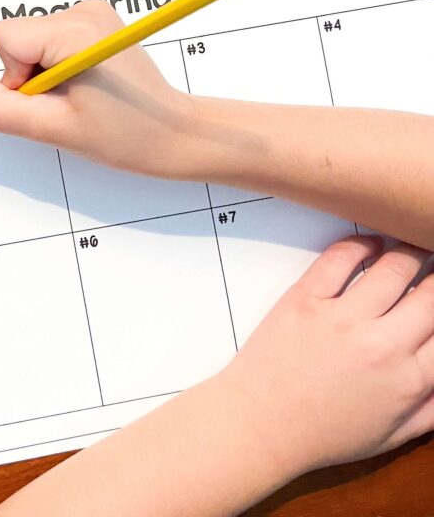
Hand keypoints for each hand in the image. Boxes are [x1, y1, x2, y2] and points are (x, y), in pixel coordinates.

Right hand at [0, 0, 197, 177]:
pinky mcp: (95, 22)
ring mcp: (92, 14)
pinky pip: (50, 41)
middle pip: (18, 38)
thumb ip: (5, 111)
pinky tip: (85, 86)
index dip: (15, 77)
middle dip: (31, 76)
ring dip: (45, 73)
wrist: (174, 132)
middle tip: (68, 103)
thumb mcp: (57, 130)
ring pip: (32, 41)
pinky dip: (58, 66)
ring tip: (81, 96)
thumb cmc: (129, 134)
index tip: (48, 98)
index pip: (6, 37)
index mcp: (76, 31)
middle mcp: (84, 11)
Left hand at [219, 236, 433, 476]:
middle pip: (431, 293)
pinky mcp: (306, 298)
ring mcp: (342, 317)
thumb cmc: (323, 433)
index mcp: (409, 380)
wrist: (262, 423)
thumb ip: (432, 407)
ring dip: (409, 254)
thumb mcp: (392, 435)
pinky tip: (371, 244)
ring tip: (413, 251)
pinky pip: (340, 257)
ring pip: (392, 267)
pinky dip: (361, 244)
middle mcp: (381, 344)